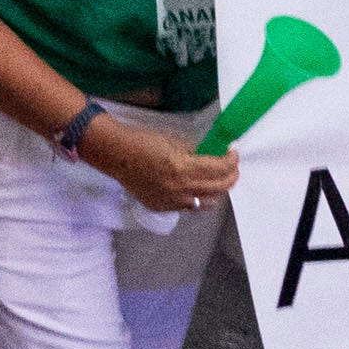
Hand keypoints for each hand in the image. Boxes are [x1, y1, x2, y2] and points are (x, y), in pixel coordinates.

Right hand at [86, 120, 235, 216]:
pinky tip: (192, 188)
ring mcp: (172, 201)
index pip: (220, 168)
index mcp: (184, 168)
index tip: (233, 154)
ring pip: (207, 202)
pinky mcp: (162, 207)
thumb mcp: (175, 142)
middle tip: (231, 168)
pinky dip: (195, 197)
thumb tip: (211, 158)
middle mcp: (181, 189)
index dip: (231, 161)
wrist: (116, 155)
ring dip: (216, 190)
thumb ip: (195, 154)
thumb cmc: (143, 142)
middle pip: (219, 188)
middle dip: (230, 177)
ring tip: (216, 181)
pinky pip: (187, 206)